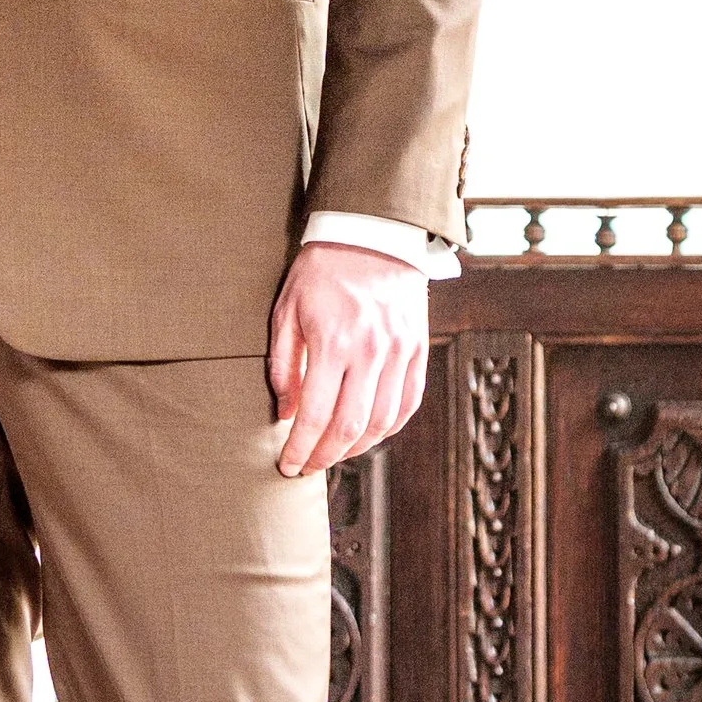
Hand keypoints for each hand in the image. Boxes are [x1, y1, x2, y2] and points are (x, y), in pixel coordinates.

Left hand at [266, 244, 429, 478]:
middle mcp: (371, 353)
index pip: (314, 415)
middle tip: (307, 467)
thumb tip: (285, 413)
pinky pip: (409, 402)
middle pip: (350, 427)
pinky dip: (390, 427)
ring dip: (357, 448)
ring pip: (383, 422)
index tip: (287, 465)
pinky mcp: (417, 349)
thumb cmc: (321, 271)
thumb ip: (283, 365)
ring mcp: (400, 352)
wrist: (372, 234)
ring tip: (334, 454)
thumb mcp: (286, 311)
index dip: (300, 449)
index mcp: (333, 343)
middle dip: (325, 456)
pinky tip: (370, 434)